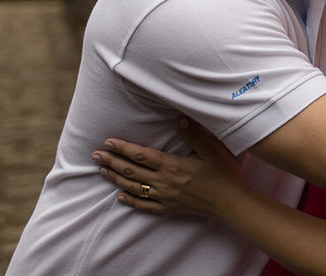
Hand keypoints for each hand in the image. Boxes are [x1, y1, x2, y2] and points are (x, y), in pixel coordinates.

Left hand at [93, 118, 243, 217]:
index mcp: (172, 166)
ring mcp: (164, 196)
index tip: (108, 142)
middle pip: (131, 171)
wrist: (230, 202)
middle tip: (95, 155)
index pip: (141, 155)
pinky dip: (130, 200)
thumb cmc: (223, 174)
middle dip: (112, 162)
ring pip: (133, 187)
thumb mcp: (212, 150)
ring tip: (102, 171)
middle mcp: (163, 182)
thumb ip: (194, 135)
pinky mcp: (168, 207)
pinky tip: (120, 197)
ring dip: (115, 178)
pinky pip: (144, 205)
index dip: (123, 148)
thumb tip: (178, 119)